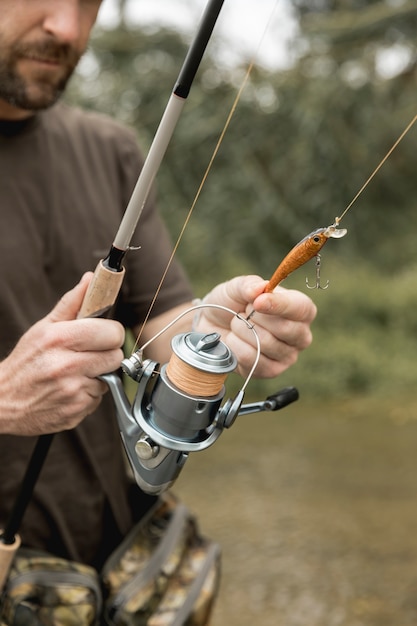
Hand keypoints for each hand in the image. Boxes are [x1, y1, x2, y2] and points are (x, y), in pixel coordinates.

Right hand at [0, 273, 124, 435]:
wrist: (3, 401)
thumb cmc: (26, 362)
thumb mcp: (43, 328)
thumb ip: (71, 304)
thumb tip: (91, 280)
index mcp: (59, 339)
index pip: (111, 332)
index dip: (110, 332)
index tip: (103, 334)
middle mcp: (66, 365)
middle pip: (115, 356)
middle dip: (106, 353)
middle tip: (89, 353)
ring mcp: (72, 391)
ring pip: (109, 378)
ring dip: (97, 375)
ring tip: (75, 372)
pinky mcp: (76, 410)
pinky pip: (98, 398)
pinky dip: (88, 393)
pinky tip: (70, 388)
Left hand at [195, 275, 316, 377]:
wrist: (212, 324)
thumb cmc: (232, 303)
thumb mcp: (237, 287)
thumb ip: (249, 284)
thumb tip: (260, 289)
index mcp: (300, 309)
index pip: (302, 308)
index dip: (280, 305)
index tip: (257, 302)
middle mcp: (300, 334)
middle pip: (286, 329)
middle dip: (256, 318)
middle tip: (243, 311)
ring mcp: (288, 355)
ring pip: (266, 344)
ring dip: (243, 330)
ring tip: (237, 324)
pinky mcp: (271, 371)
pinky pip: (253, 359)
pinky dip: (237, 346)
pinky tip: (234, 339)